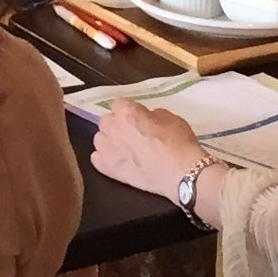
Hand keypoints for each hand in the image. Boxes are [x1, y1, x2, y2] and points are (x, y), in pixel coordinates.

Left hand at [92, 100, 208, 198]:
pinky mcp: (108, 169)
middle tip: (132, 131)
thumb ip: (151, 115)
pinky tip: (118, 160)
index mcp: (127, 112)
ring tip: (124, 147)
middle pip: (106, 120)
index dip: (130, 109)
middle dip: (117, 123)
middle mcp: (113, 128)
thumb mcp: (170, 117)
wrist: (181, 173)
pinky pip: (96, 158)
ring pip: (99, 138)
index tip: (138, 116)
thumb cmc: (178, 142)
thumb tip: (146, 118)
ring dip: (110, 140)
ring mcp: (108, 149)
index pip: (119, 103)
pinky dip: (104, 158)